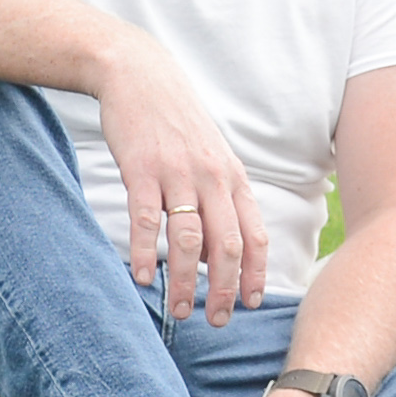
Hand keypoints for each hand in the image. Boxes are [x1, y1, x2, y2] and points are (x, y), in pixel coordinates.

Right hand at [91, 31, 261, 323]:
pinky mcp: (142, 169)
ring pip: (189, 239)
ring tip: (179, 309)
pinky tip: (142, 277)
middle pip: (227, 246)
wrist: (139, 75)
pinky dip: (146, 252)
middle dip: (226, 289)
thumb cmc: (176, 123)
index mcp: (232, 178)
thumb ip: (221, 200)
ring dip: (186, 281)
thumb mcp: (211, 157)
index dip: (256, 273)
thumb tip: (221, 254)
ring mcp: (177, 174)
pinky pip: (146, 220)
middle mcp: (212, 178)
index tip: (252, 304)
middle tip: (217, 321)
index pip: (254, 234)